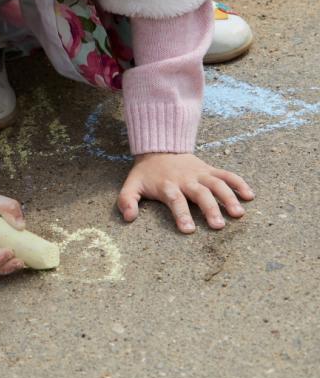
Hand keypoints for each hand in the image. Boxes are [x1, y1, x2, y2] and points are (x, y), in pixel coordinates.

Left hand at [118, 153, 254, 233]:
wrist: (160, 148)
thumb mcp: (131, 185)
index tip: (188, 229)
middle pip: (200, 194)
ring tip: (238, 214)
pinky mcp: (210, 170)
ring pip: (217, 184)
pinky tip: (249, 196)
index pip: (175, 200)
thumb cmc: (147, 174)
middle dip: (209, 209)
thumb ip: (127, 200)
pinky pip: (227, 174)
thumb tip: (129, 218)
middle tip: (218, 226)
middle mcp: (186, 180)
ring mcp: (200, 174)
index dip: (181, 214)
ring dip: (228, 198)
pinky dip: (239, 183)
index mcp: (167, 185)